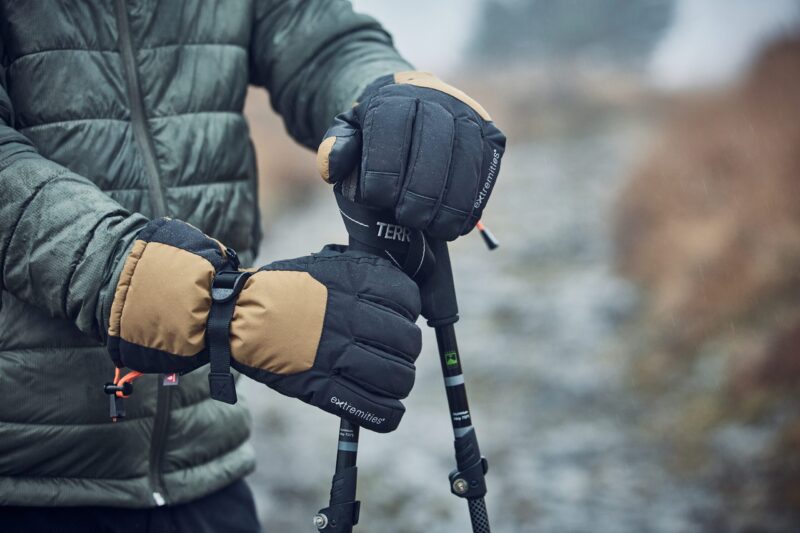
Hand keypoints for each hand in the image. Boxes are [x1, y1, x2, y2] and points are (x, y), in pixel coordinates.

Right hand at [107, 218, 421, 431]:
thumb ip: (364, 276)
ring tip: (387, 379)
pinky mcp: (324, 388)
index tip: (398, 317)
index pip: (410, 300)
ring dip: (399, 380)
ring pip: (399, 377)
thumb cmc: (284, 289)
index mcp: (355, 283)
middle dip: (405, 349)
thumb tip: (401, 293)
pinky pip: (377, 410)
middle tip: (392, 351)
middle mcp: (353, 317)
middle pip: (408, 342)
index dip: (409, 312)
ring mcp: (339, 355)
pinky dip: (389, 412)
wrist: (236, 315)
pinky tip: (385, 406)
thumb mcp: (327, 265)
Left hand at [317, 71, 505, 240]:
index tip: (376, 199)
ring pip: (467, 160)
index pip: (394, 128)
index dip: (386, 167)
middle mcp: (439, 99)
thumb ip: (336, 148)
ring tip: (435, 230)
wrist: (414, 104)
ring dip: (452, 202)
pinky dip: (473, 202)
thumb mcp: (348, 130)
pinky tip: (456, 225)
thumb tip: (334, 171)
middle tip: (408, 219)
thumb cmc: (376, 129)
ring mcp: (470, 117)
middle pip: (435, 146)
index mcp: (398, 96)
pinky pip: (487, 171)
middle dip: (422, 190)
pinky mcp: (492, 137)